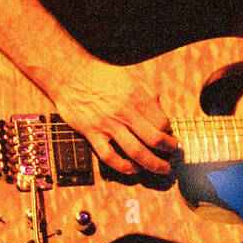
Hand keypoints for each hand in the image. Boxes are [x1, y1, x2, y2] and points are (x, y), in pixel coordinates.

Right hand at [50, 59, 179, 175]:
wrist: (69, 74)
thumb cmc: (99, 74)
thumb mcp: (129, 77)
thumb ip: (145, 93)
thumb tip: (159, 104)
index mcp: (136, 96)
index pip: (161, 121)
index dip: (169, 132)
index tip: (170, 136)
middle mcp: (124, 112)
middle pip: (154, 138)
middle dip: (168, 150)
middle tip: (173, 155)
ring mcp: (108, 124)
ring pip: (136, 151)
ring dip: (153, 164)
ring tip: (161, 168)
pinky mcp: (91, 133)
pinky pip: (110, 157)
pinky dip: (124, 167)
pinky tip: (132, 169)